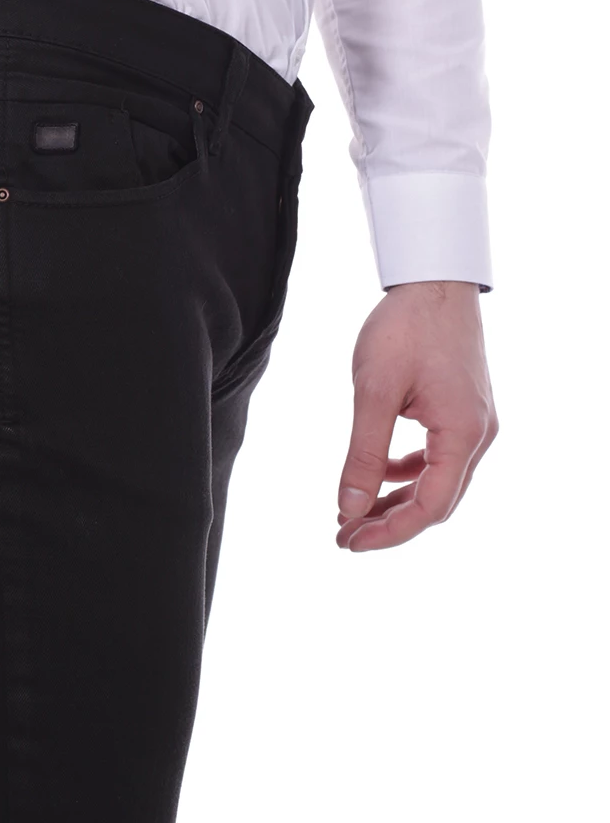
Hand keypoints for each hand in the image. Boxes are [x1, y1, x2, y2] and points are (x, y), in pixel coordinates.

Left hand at [337, 281, 496, 551]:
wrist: (434, 281)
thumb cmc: (405, 328)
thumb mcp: (375, 392)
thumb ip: (364, 454)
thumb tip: (350, 507)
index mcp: (463, 434)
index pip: (431, 507)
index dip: (389, 532)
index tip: (348, 540)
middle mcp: (479, 436)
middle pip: (438, 502)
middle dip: (391, 523)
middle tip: (344, 536)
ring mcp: (475, 424)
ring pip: (438, 482)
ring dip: (398, 501)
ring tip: (355, 513)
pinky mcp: (464, 412)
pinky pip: (439, 458)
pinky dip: (408, 473)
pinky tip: (378, 475)